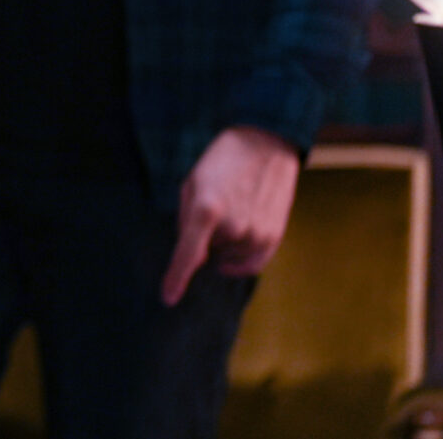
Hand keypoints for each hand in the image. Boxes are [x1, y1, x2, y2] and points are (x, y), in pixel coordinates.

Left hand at [161, 125, 298, 304]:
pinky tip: (236, 246)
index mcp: (206, 210)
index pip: (187, 254)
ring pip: (229, 256)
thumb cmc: (222, 162)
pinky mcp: (274, 237)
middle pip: (206, 249)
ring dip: (225, 243)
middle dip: (204, 235)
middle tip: (215, 204)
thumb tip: (191, 252)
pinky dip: (241, 261)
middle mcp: (233, 227)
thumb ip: (187, 220)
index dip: (176, 277)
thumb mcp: (192, 182)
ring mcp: (256, 234)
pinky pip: (252, 264)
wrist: (266, 145)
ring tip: (233, 209)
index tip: (168, 298)